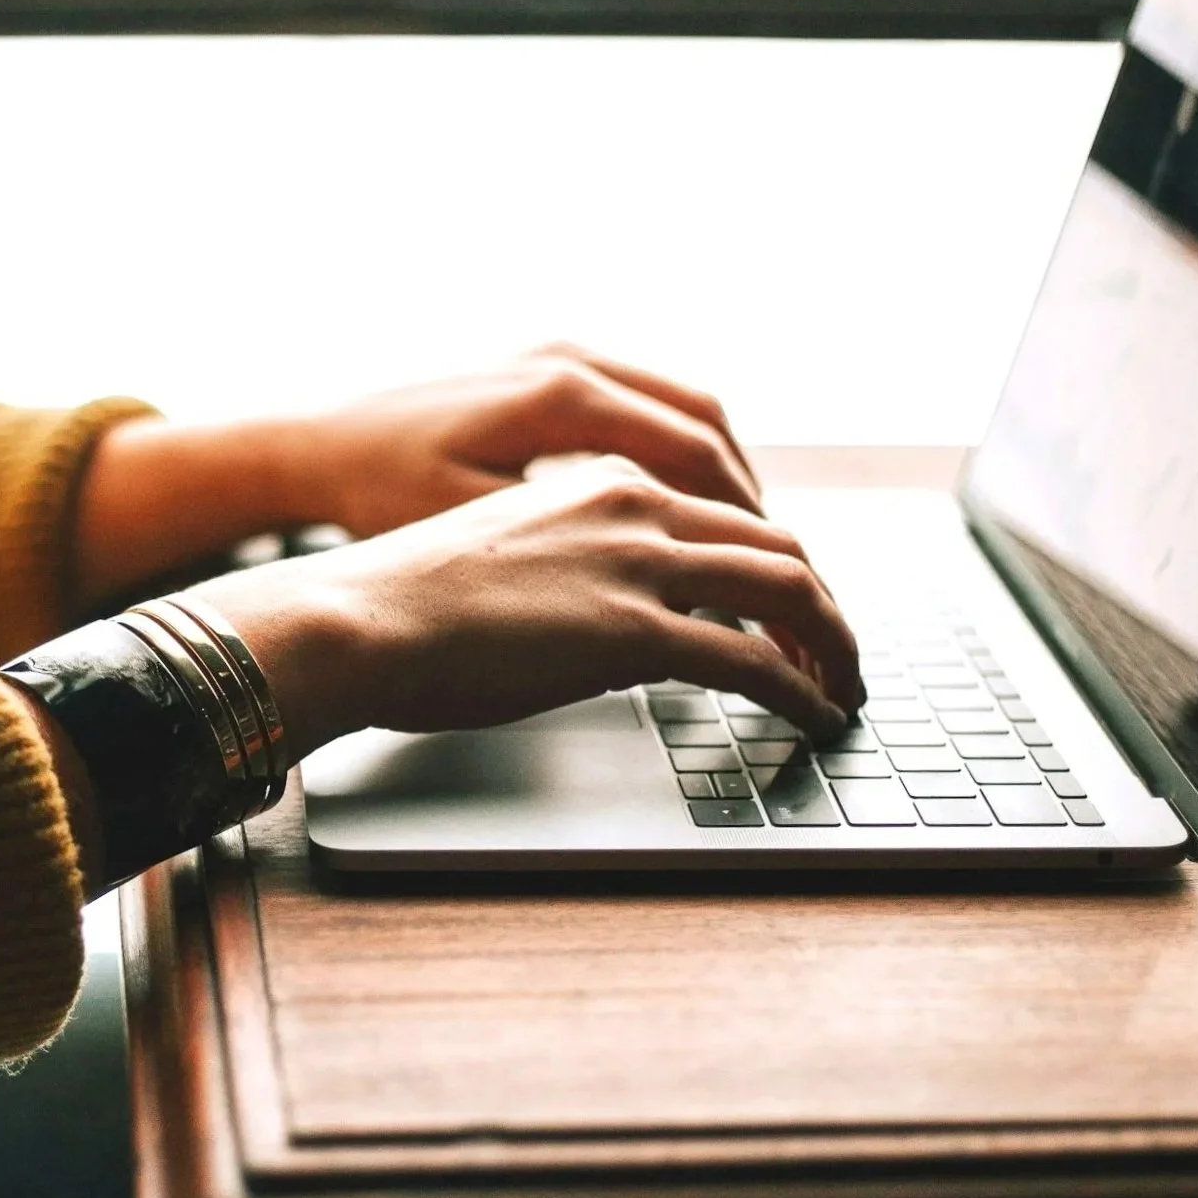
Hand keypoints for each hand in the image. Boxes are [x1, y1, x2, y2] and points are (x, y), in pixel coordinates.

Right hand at [184, 454, 862, 756]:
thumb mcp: (503, 559)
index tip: (791, 610)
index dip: (777, 565)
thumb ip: (572, 572)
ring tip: (843, 689)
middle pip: (777, 545)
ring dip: (831, 645)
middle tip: (839, 654)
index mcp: (602, 481)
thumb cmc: (401, 602)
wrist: (354, 616)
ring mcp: (638, 565)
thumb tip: (602, 628)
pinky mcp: (634, 632)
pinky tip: (815, 716)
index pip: (726, 514)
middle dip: (823, 606)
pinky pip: (755, 661)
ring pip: (787, 591)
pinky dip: (802, 689)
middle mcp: (634, 506)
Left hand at [301, 344, 763, 537]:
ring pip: (680, 407)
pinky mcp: (542, 368)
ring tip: (745, 540)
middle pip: (704, 424)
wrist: (311, 443)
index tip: (773, 574)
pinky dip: (677, 452)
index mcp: (561, 397)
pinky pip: (642, 403)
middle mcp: (570, 361)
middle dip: (749, 498)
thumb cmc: (376, 491)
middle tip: (778, 564)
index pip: (694, 454)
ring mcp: (558, 356)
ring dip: (719, 472)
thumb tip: (661, 591)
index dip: (744, 520)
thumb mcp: (473, 530)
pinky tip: (681, 505)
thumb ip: (571, 550)